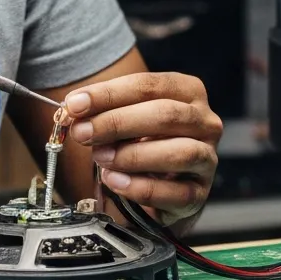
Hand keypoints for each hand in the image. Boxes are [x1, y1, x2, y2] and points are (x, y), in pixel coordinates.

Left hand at [64, 70, 220, 224]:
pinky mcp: (200, 193)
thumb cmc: (143, 144)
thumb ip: (103, 112)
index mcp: (188, 92)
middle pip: (165, 115)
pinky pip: (175, 192)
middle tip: (82, 133)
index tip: (74, 104)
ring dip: (131, 155)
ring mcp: (207, 158)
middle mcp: (205, 122)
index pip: (149, 86)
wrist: (161, 189)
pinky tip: (115, 181)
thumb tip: (73, 110)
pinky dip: (141, 187)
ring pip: (178, 152)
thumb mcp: (125, 120)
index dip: (108, 94)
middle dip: (117, 123)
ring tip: (101, 158)